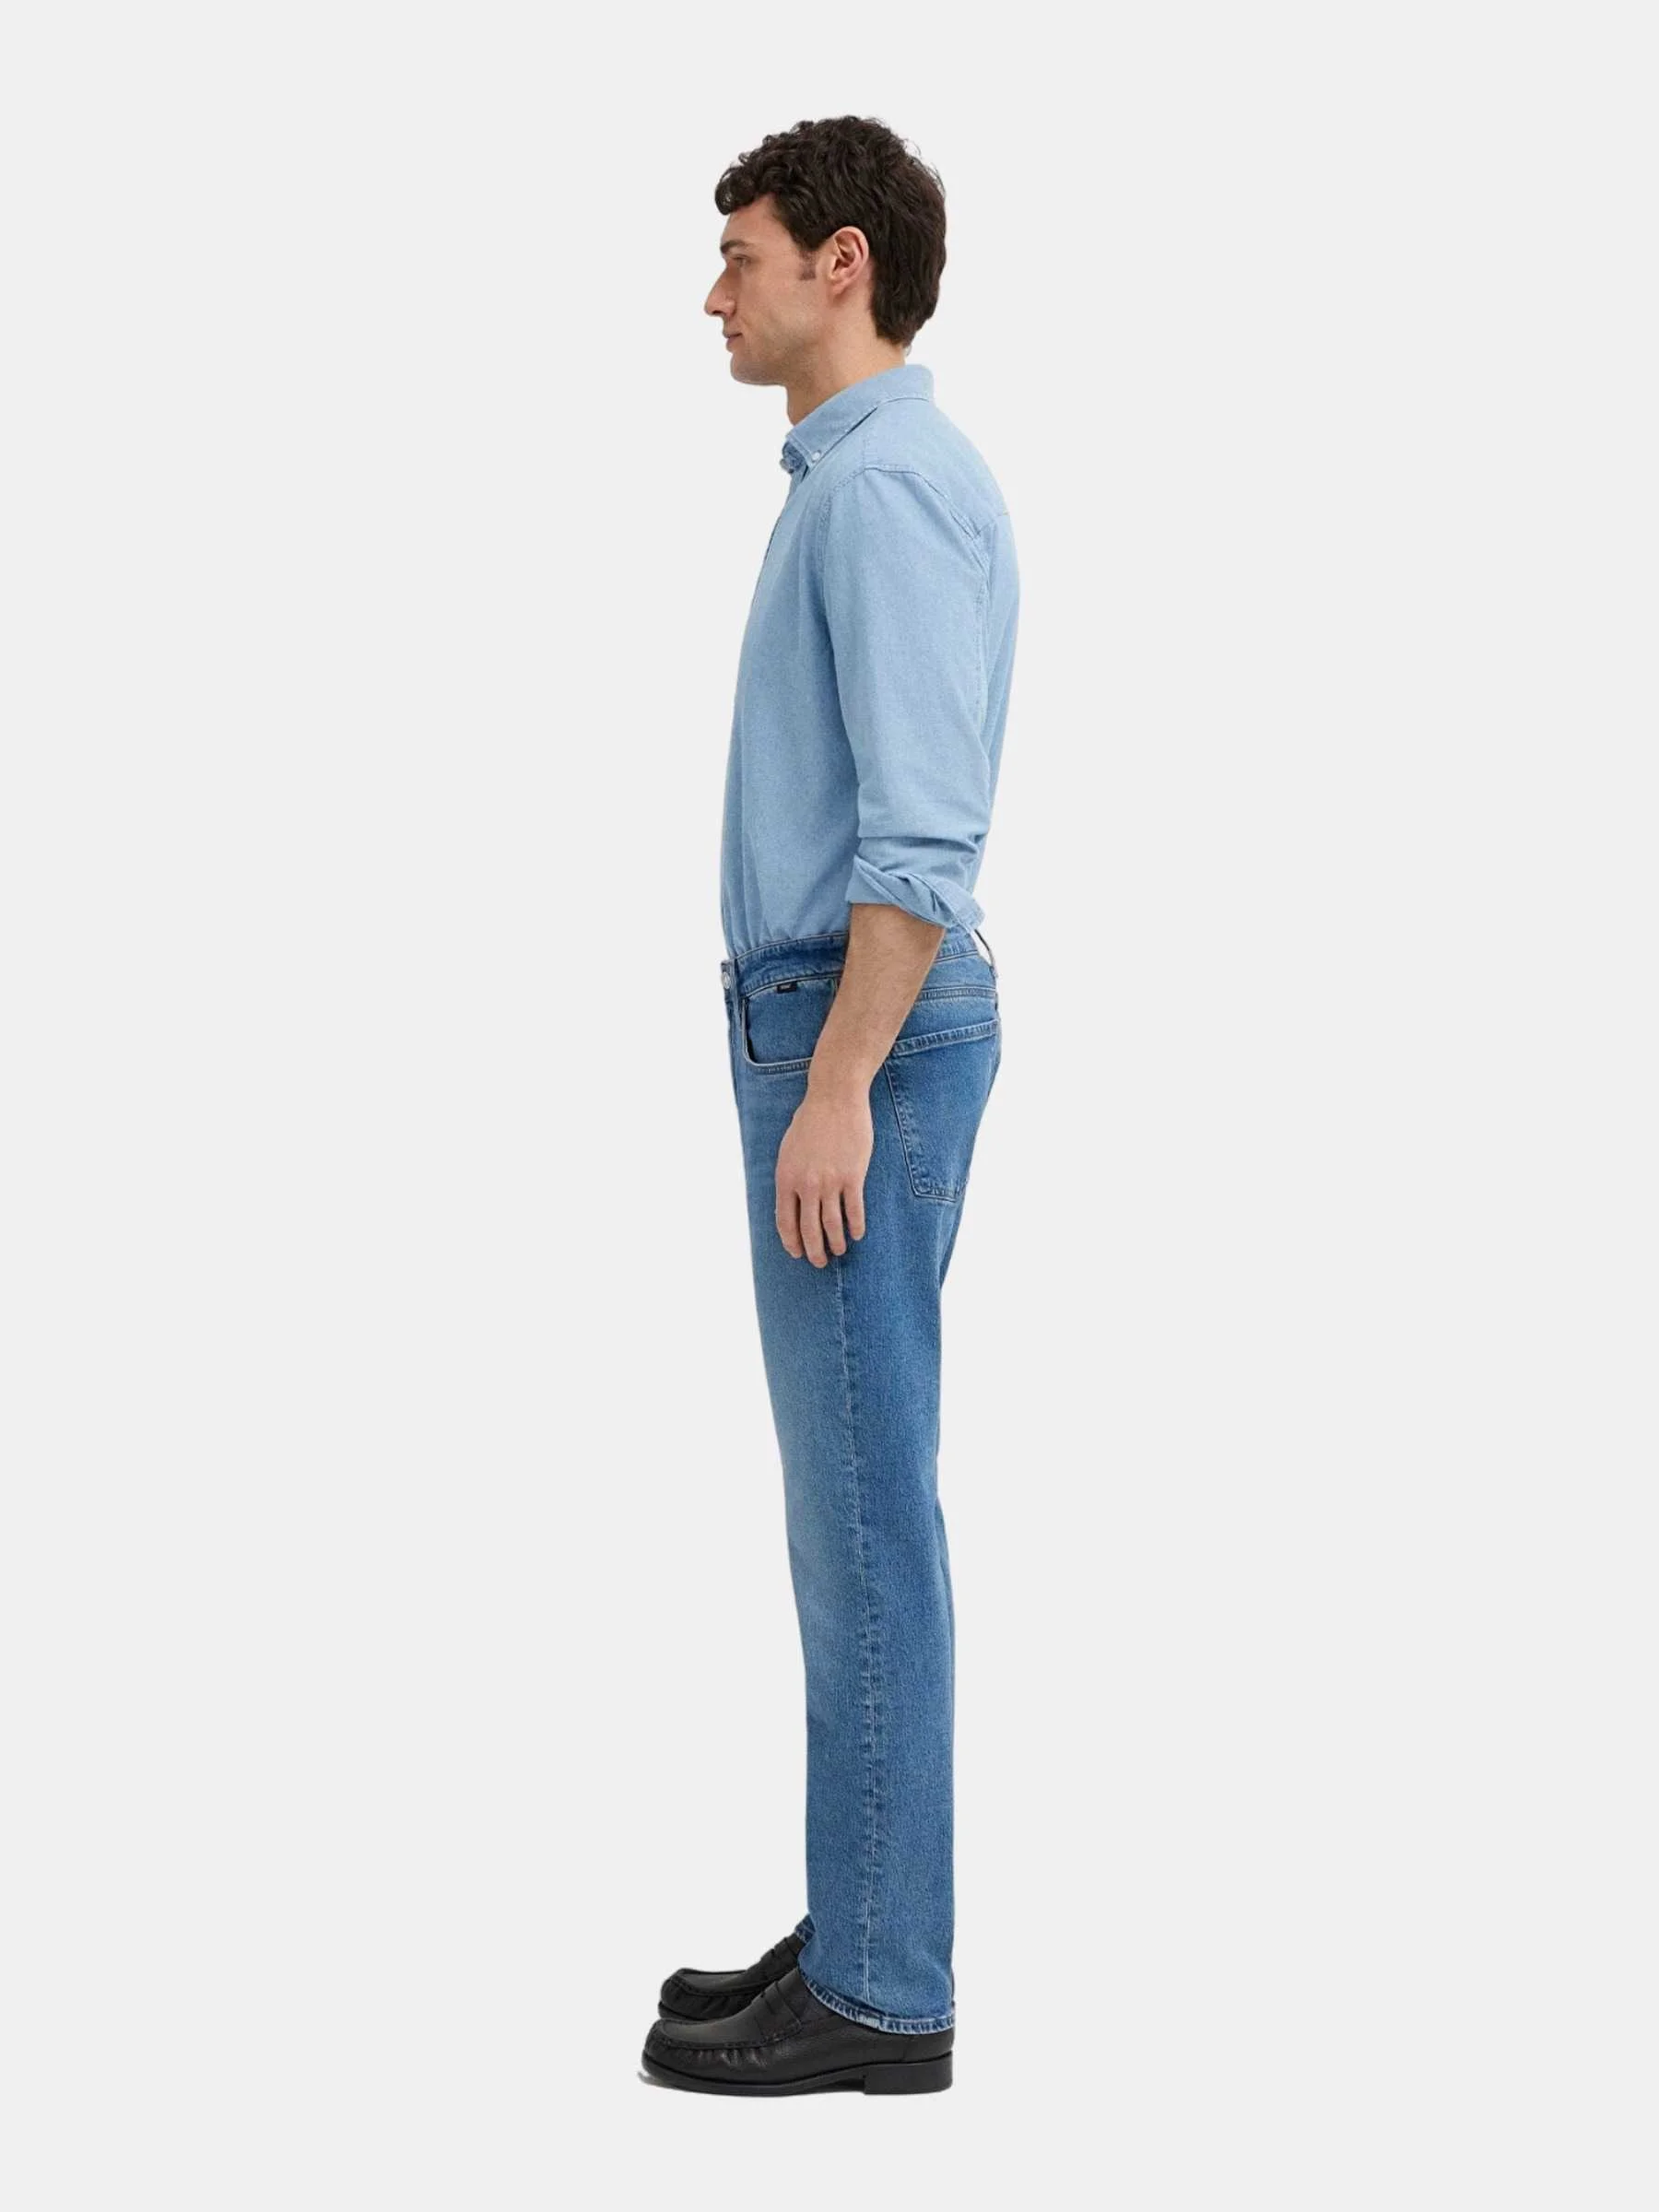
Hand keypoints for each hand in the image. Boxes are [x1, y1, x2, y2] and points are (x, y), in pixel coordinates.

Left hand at [775, 1081, 872, 1264]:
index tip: (797, 1253)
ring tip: (840, 1251)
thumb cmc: (810, 1121)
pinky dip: (856, 1226)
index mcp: (786, 1178)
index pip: (785, 1221)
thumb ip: (789, 1177)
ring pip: (832, 1225)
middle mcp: (806, 1184)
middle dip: (814, 1251)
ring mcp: (830, 1182)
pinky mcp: (852, 1176)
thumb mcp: (788, 1150)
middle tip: (819, 1262)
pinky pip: (854, 1211)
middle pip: (808, 1230)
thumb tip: (792, 1202)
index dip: (791, 1242)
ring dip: (836, 1243)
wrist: (834, 1099)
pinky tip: (858, 1234)